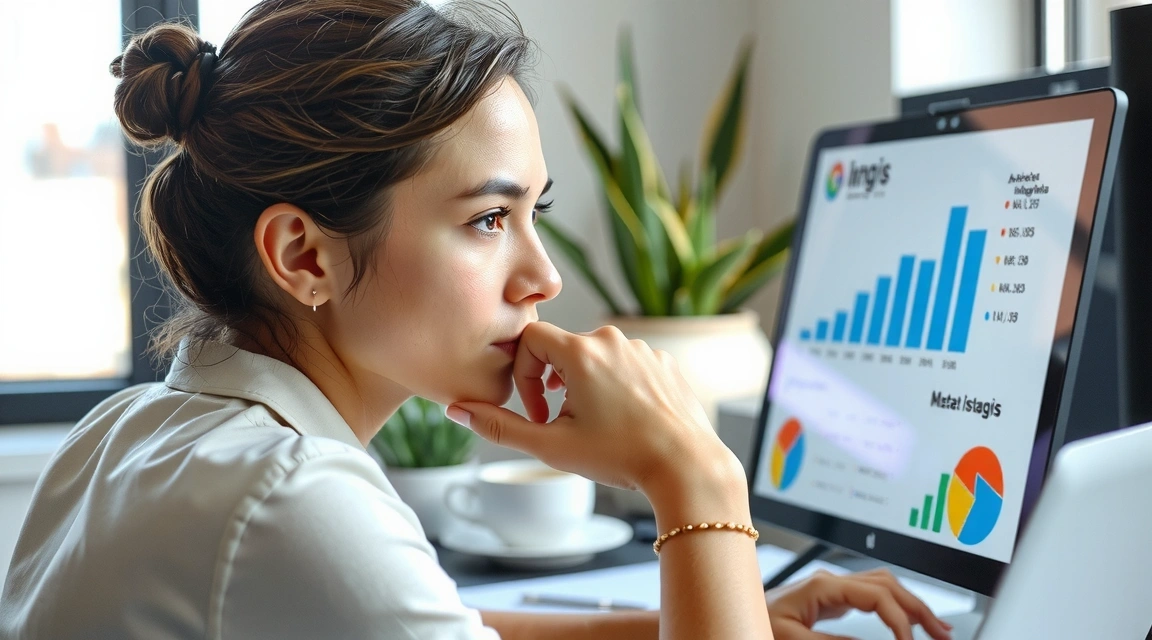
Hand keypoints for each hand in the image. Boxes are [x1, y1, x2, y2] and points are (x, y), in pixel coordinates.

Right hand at [446, 322, 739, 496]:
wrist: (686, 466)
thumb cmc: (619, 456)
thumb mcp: (550, 446)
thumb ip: (499, 427)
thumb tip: (456, 409)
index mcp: (581, 352)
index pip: (530, 338)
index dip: (523, 374)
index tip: (537, 412)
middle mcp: (612, 340)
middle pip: (563, 348)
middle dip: (554, 383)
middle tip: (564, 423)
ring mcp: (642, 348)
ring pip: (597, 357)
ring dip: (586, 385)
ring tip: (597, 424)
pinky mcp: (664, 362)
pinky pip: (627, 365)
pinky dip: (617, 387)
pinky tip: (625, 421)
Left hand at [765, 569, 952, 639]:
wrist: (731, 613)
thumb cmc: (752, 622)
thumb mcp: (792, 638)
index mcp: (822, 585)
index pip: (877, 595)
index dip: (899, 620)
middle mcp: (830, 580)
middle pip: (888, 584)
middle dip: (919, 607)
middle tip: (944, 634)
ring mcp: (831, 586)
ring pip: (884, 585)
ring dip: (912, 605)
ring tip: (937, 629)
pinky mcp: (831, 598)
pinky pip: (872, 595)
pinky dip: (896, 608)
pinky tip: (908, 622)